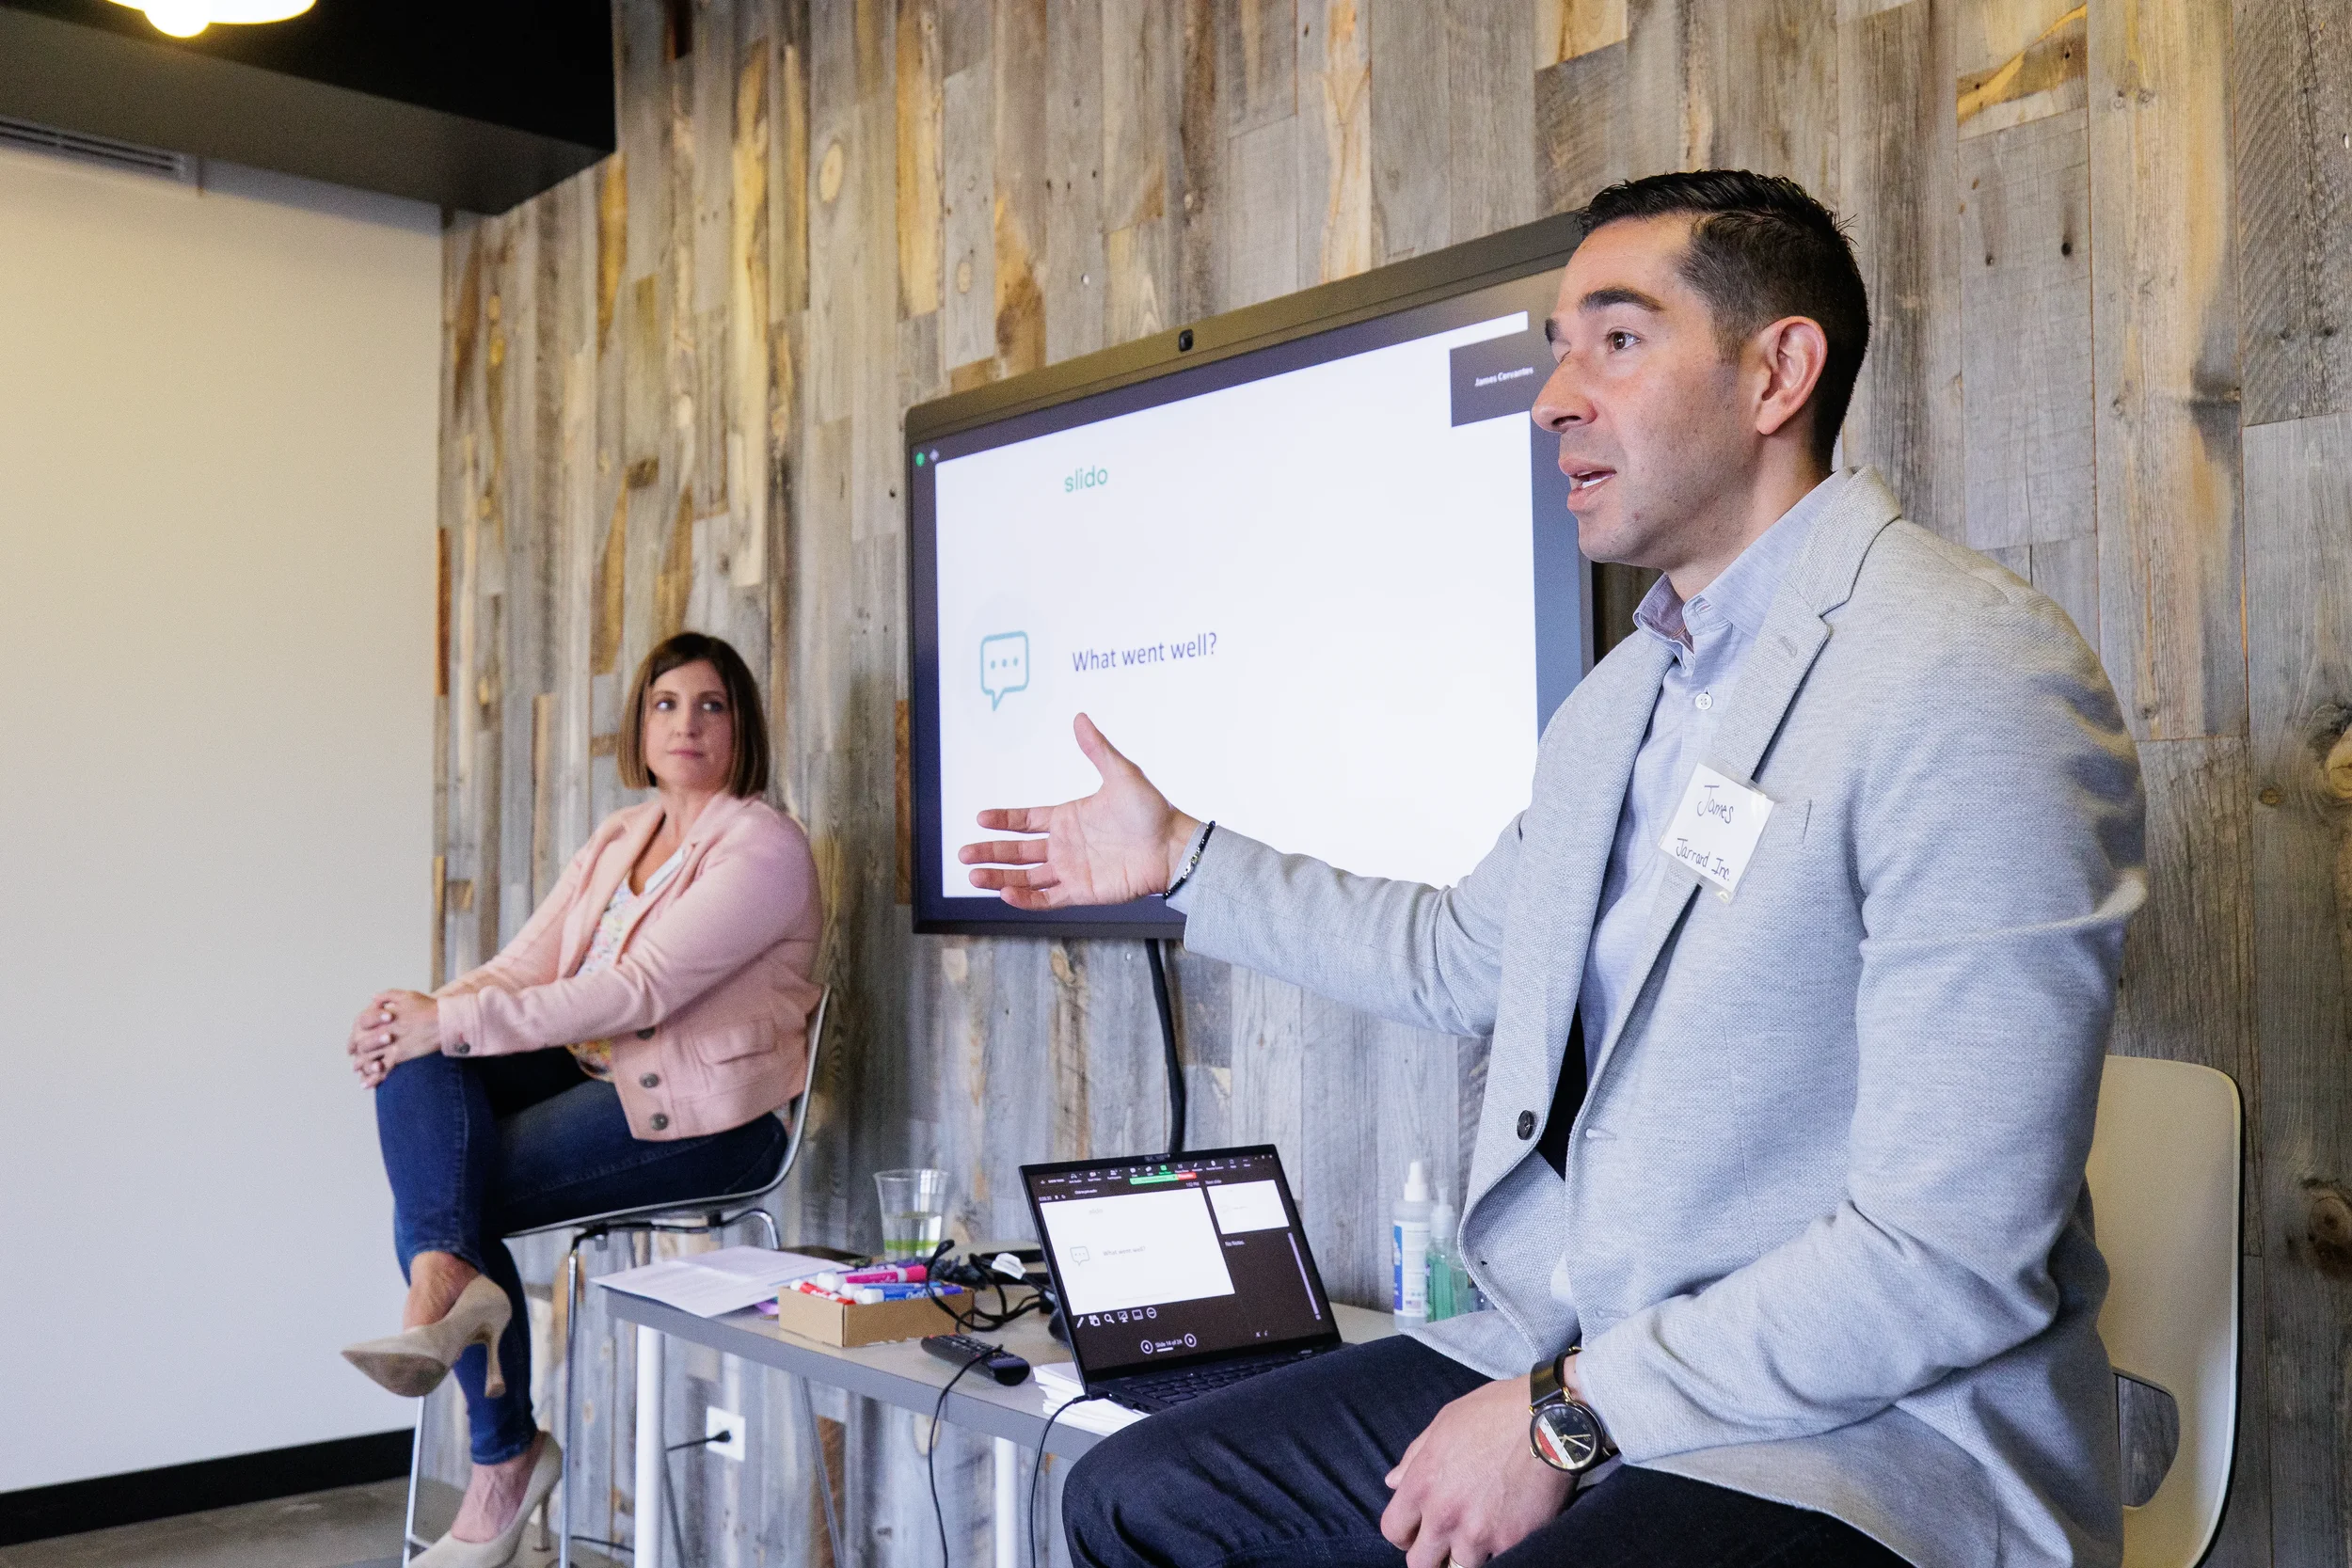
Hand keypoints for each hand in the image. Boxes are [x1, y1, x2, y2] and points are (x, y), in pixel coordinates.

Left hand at [349, 990, 442, 1087]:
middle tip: (354, 1061)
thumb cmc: (428, 1007)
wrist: (446, 1021)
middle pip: (361, 1044)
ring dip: (362, 1066)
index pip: (360, 1026)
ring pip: (368, 1058)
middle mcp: (383, 1030)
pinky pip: (382, 1069)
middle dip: (356, 1053)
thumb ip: (387, 996)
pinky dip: (374, 1078)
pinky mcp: (399, 1056)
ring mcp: (390, 1044)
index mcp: (383, 1016)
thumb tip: (372, 997)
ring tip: (359, 1072)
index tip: (352, 1045)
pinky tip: (368, 1085)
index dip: (354, 1035)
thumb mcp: (407, 995)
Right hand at [958, 714, 1200, 910]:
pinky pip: (1047, 897)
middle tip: (964, 854)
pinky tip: (1006, 893)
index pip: (1026, 821)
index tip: (980, 818)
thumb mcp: (1121, 773)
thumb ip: (1096, 749)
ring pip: (1025, 876)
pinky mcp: (1082, 892)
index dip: (1002, 821)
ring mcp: (1071, 870)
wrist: (1173, 846)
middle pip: (1017, 851)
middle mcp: (1065, 845)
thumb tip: (1080, 718)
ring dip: (999, 877)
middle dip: (990, 852)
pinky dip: (1026, 898)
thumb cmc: (1152, 811)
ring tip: (974, 876)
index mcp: (1068, 818)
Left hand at [1381, 1374, 1575, 1567]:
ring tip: (1480, 1535)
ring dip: (1467, 1556)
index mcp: (1422, 1484)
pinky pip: (1497, 1562)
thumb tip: (1393, 1482)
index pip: (1392, 1531)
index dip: (1404, 1534)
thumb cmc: (1496, 1413)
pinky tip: (1506, 1531)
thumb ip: (1414, 1457)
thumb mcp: (1445, 1423)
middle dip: (1430, 1556)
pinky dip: (1499, 1552)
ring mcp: (1478, 1534)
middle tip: (1446, 1543)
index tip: (1417, 1531)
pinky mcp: (1512, 1543)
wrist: (1550, 1421)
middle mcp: (1445, 1515)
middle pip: (1419, 1565)